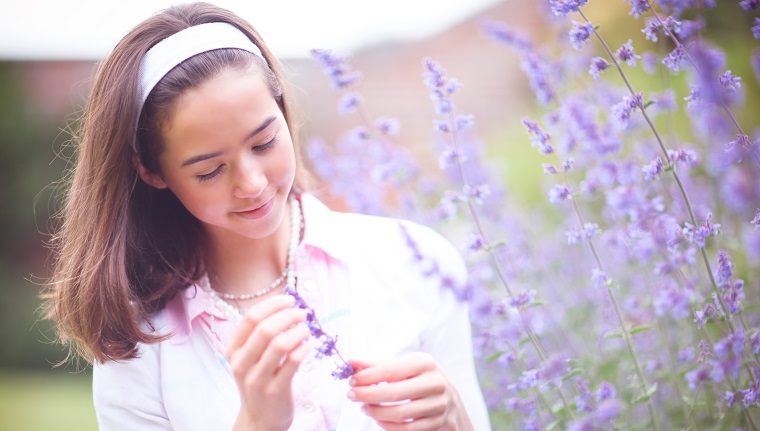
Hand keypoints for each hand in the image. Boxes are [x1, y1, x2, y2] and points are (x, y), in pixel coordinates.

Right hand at [226, 294, 310, 430]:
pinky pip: (292, 363)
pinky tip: (307, 347)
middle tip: (303, 313)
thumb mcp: (249, 359)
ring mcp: (257, 379)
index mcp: (233, 350)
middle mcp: (241, 364)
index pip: (250, 318)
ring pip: (279, 345)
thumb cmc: (258, 381)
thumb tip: (285, 306)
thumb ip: (260, 335)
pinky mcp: (275, 391)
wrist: (259, 420)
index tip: (289, 299)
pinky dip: (303, 349)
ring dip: (298, 332)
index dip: (272, 304)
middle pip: (265, 329)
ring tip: (306, 330)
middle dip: (288, 315)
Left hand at [347, 352, 473, 430]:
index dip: (367, 377)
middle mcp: (435, 382)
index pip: (390, 370)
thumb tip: (351, 362)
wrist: (451, 399)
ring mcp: (438, 404)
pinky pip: (407, 429)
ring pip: (399, 414)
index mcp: (424, 363)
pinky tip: (378, 419)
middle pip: (393, 393)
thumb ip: (378, 365)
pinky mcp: (438, 422)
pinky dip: (387, 426)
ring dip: (376, 412)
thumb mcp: (404, 367)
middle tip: (351, 395)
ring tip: (364, 407)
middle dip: (367, 395)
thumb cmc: (420, 379)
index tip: (351, 381)